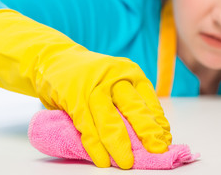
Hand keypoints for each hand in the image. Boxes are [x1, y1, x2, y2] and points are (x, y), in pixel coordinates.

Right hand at [0, 10, 170, 168]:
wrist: (55, 58)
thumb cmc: (93, 75)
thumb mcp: (117, 80)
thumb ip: (132, 101)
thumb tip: (154, 130)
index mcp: (131, 73)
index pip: (150, 101)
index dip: (158, 123)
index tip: (164, 140)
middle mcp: (115, 78)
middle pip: (135, 109)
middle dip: (147, 133)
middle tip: (156, 151)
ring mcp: (94, 88)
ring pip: (110, 121)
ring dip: (120, 145)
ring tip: (126, 163)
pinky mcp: (74, 99)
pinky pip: (87, 127)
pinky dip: (95, 147)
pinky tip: (103, 160)